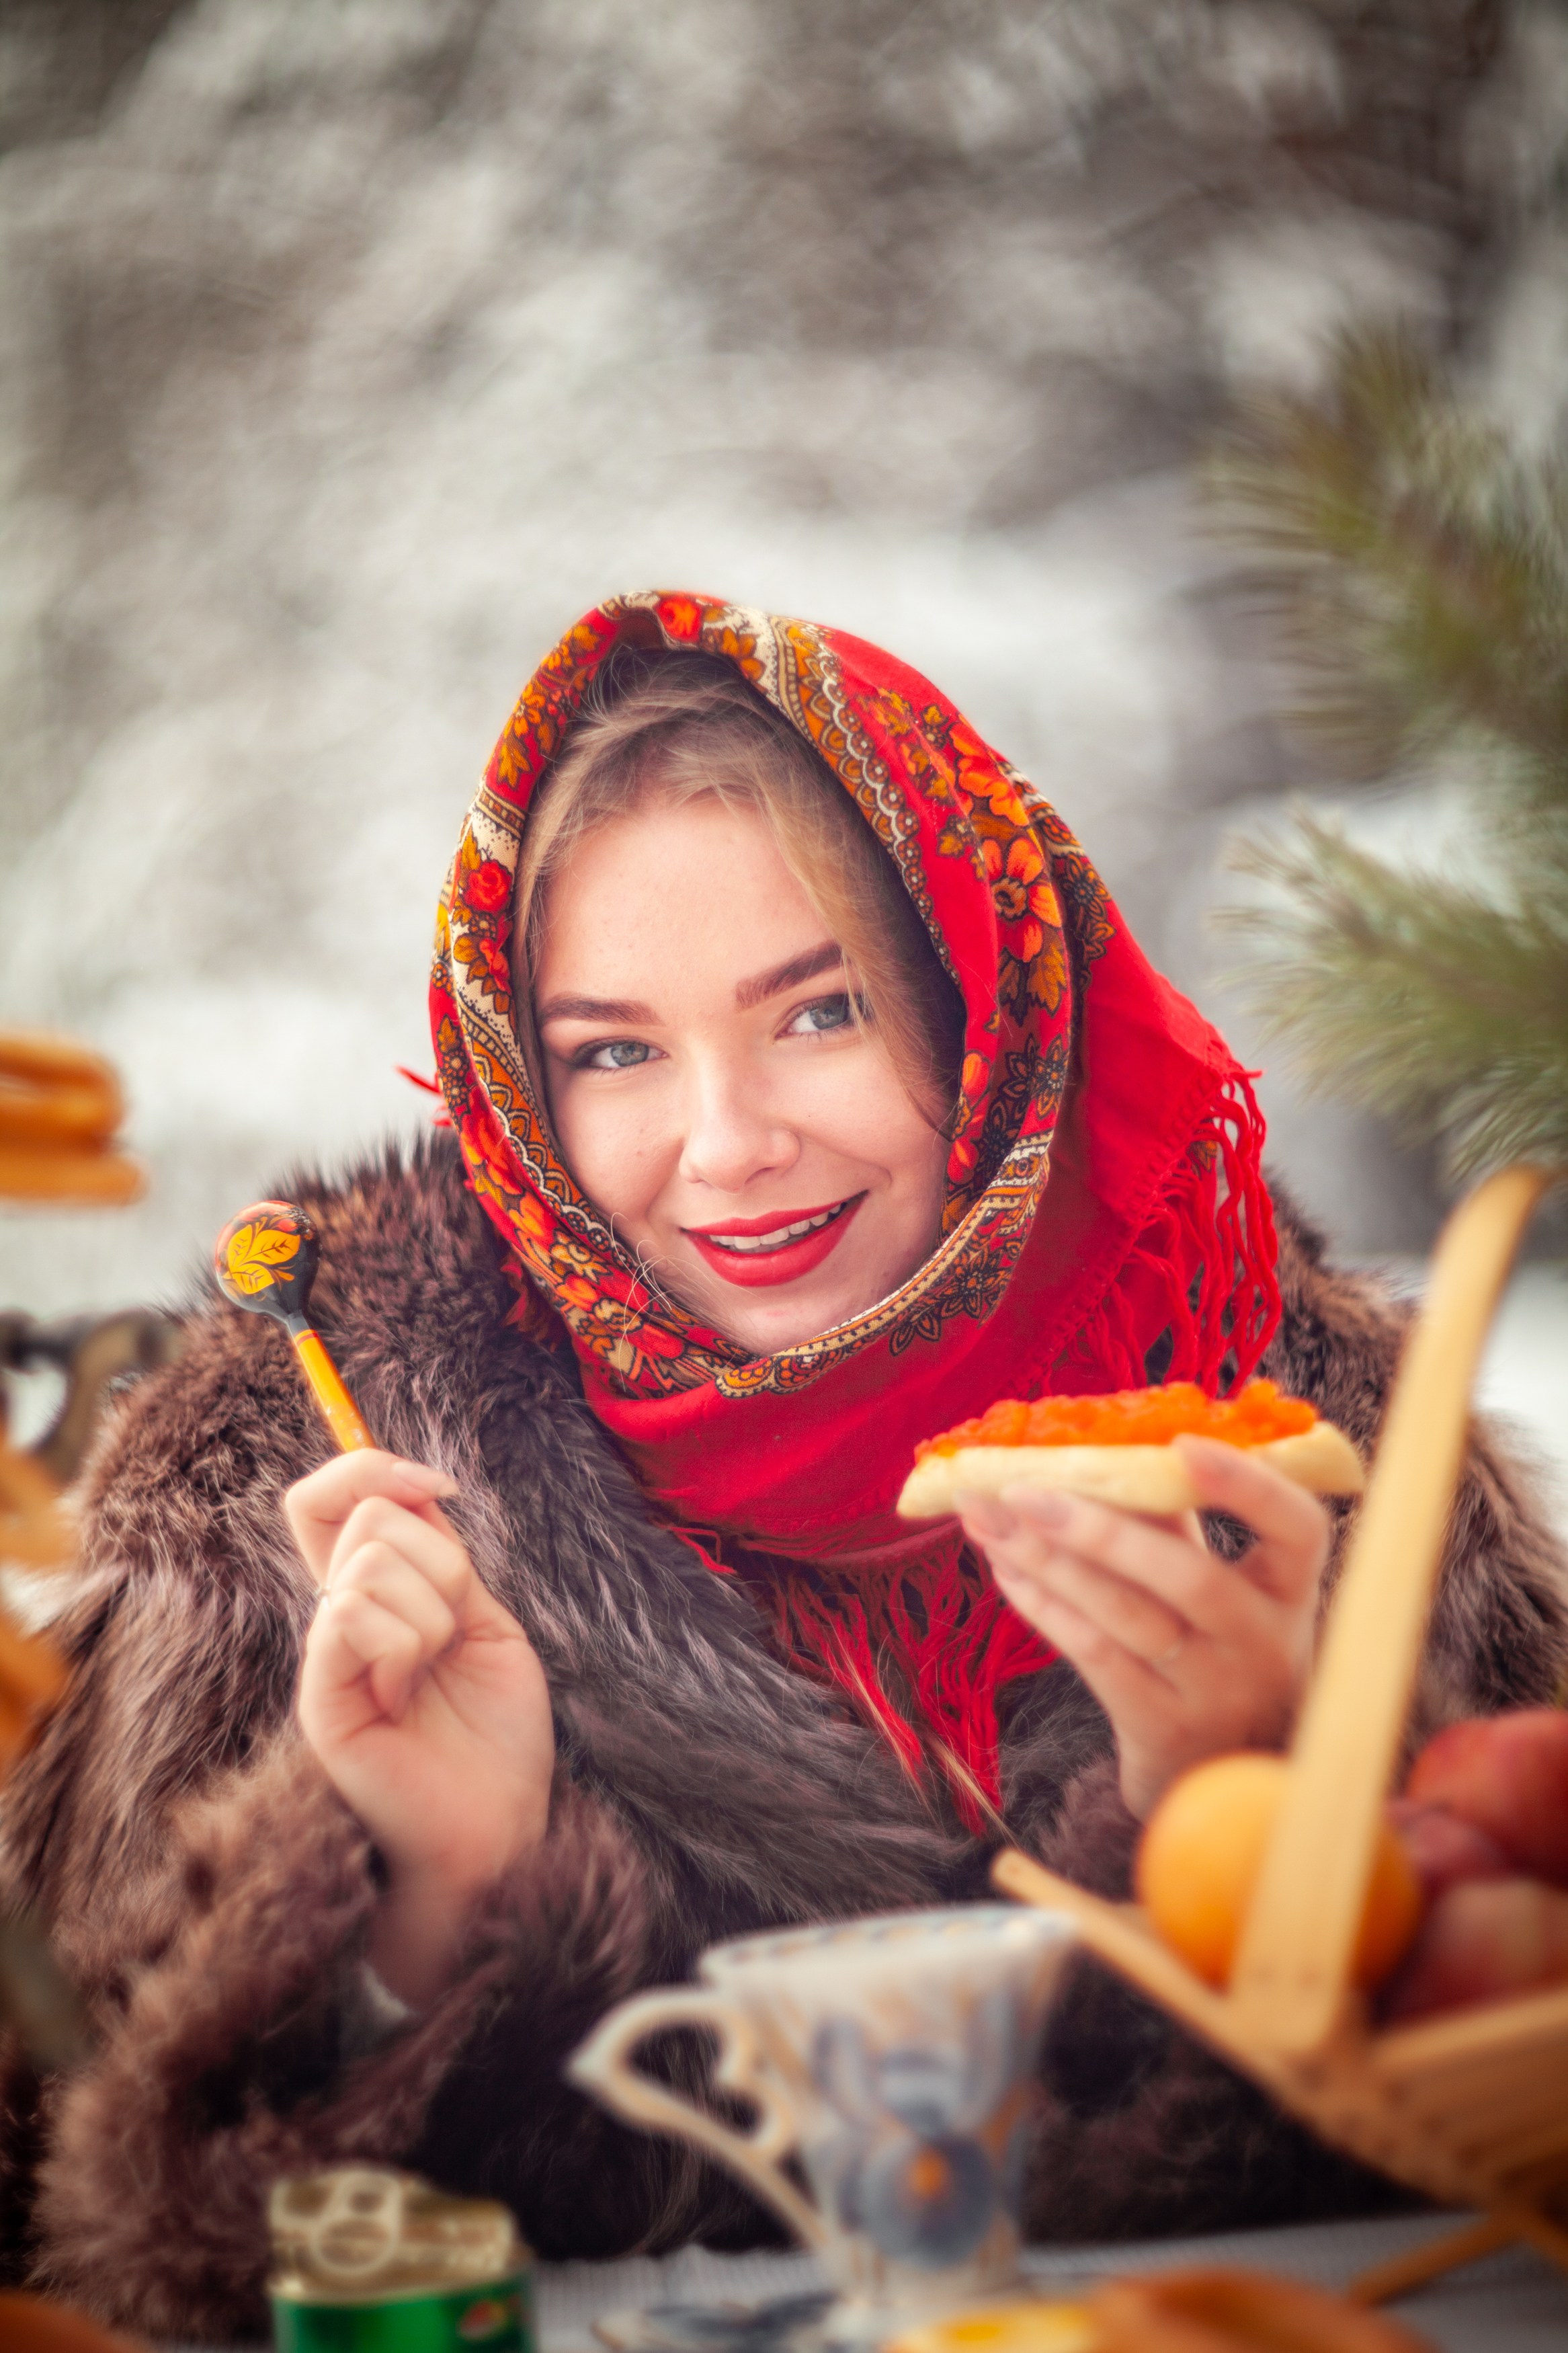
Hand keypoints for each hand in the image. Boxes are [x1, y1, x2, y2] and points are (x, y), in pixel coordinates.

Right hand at [288, 1450, 554, 2002]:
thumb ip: (443, 1557)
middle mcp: (337, 1618)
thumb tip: (412, 1485)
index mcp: (374, 1595)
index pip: (329, 1498)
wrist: (499, 1825)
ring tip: (433, 1674)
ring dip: (434, 1612)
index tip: (440, 1490)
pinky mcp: (320, 1698)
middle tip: (455, 1629)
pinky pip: (350, 1616)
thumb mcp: (486, 1621)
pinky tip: (407, 1695)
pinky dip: (405, 1644)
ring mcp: (323, 1658)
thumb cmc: (496, 1735)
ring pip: (371, 1563)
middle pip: (363, 1516)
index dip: (373, 1467)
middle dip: (441, 1558)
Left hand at [959, 1436, 1329, 1819]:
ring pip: (1125, 1616)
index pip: (1298, 1528)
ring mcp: (1213, 1689)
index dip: (1248, 1486)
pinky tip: (1004, 1568)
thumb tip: (1094, 1445)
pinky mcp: (1161, 1725)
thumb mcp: (1223, 1584)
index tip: (1183, 1443)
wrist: (1218, 1764)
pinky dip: (1043, 1605)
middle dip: (1098, 1529)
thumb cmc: (1213, 1643)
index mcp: (1288, 1587)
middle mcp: (1260, 1640)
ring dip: (1046, 1560)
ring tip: (986, 1517)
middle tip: (1020, 1488)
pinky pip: (1094, 1655)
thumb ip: (1177, 1522)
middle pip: (1188, 1578)